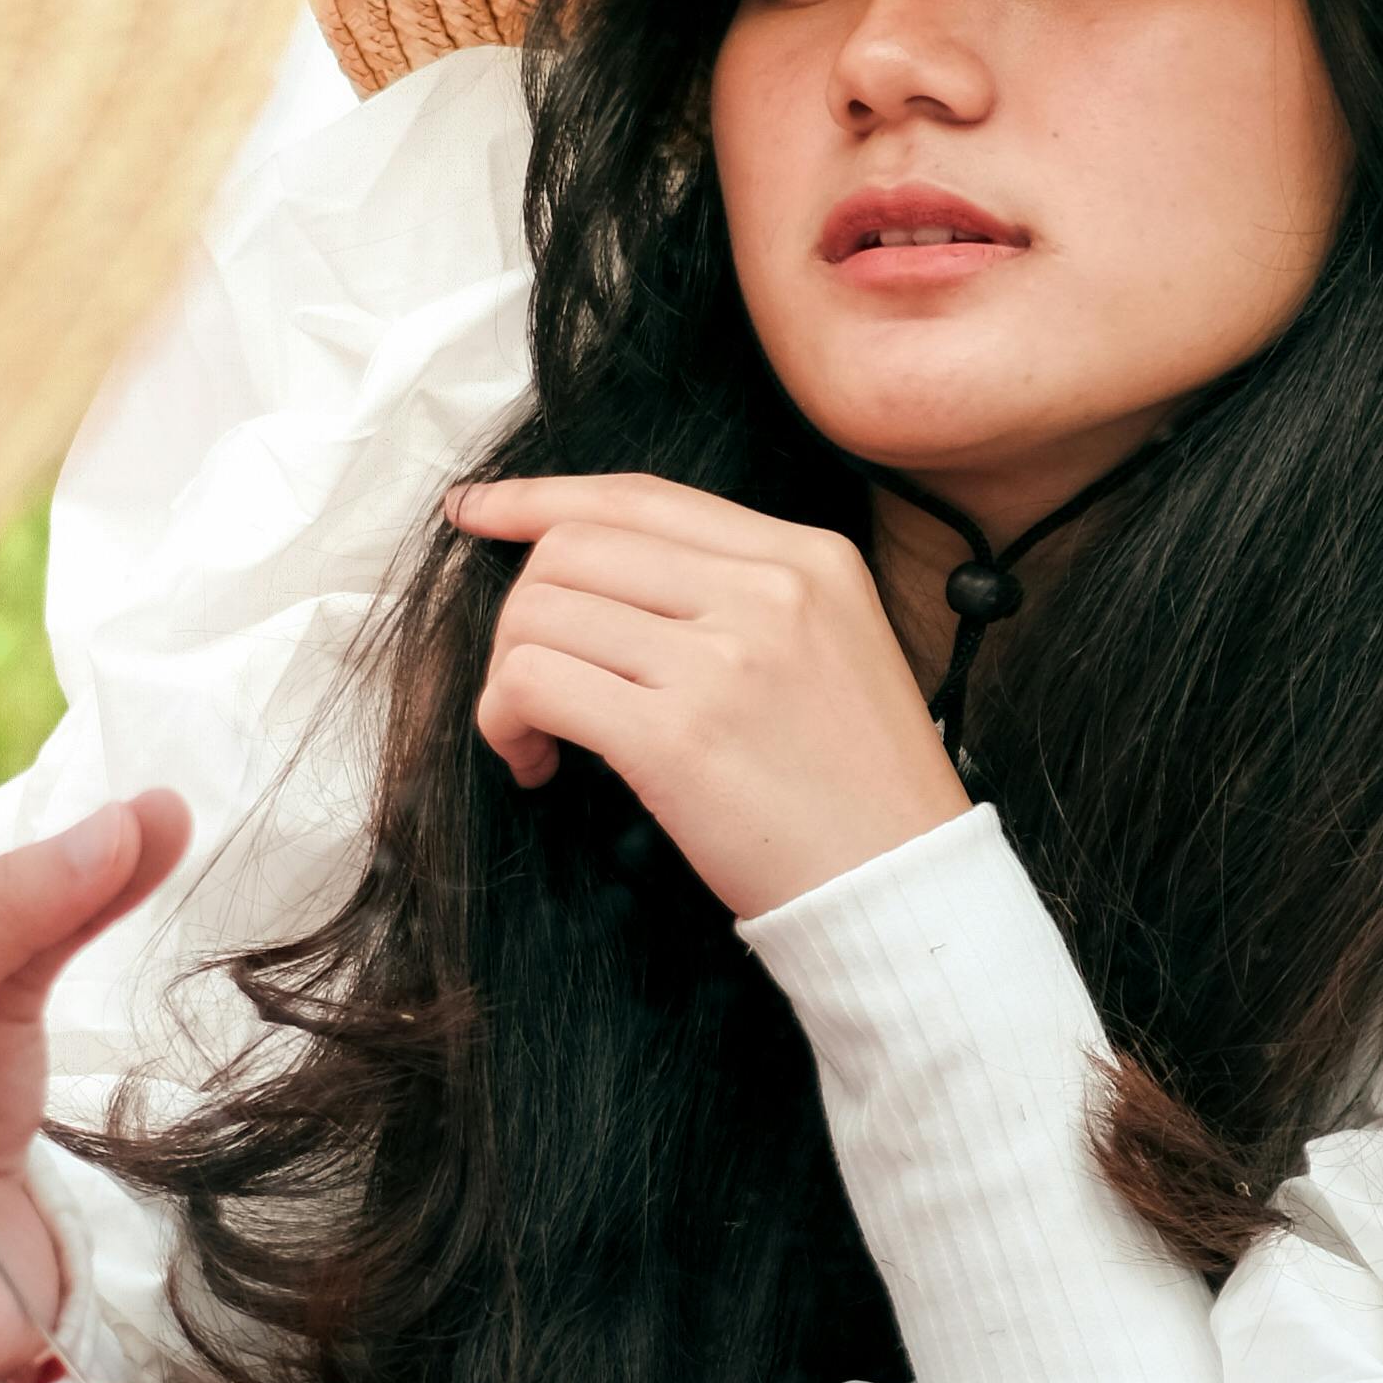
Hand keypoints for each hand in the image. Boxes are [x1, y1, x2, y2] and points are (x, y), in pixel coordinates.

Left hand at [0, 793, 192, 1382]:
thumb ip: (1, 921)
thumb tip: (114, 827)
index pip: (18, 909)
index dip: (87, 859)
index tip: (161, 807)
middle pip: (66, 960)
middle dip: (122, 891)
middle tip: (185, 816)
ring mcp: (25, 1140)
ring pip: (109, 1048)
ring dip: (152, 981)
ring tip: (201, 878)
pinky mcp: (67, 1221)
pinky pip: (136, 1161)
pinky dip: (179, 1110)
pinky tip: (219, 1044)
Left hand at [450, 475, 967, 924]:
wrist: (904, 886)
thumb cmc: (858, 786)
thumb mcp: (832, 643)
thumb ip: (741, 592)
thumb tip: (601, 574)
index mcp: (807, 556)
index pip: (640, 496)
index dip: (540, 498)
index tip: (478, 510)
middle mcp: (767, 590)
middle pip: (574, 547)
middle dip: (521, 610)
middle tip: (529, 680)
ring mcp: (724, 659)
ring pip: (540, 612)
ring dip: (506, 677)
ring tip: (534, 735)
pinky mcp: (678, 737)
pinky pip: (534, 685)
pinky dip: (507, 722)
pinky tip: (537, 764)